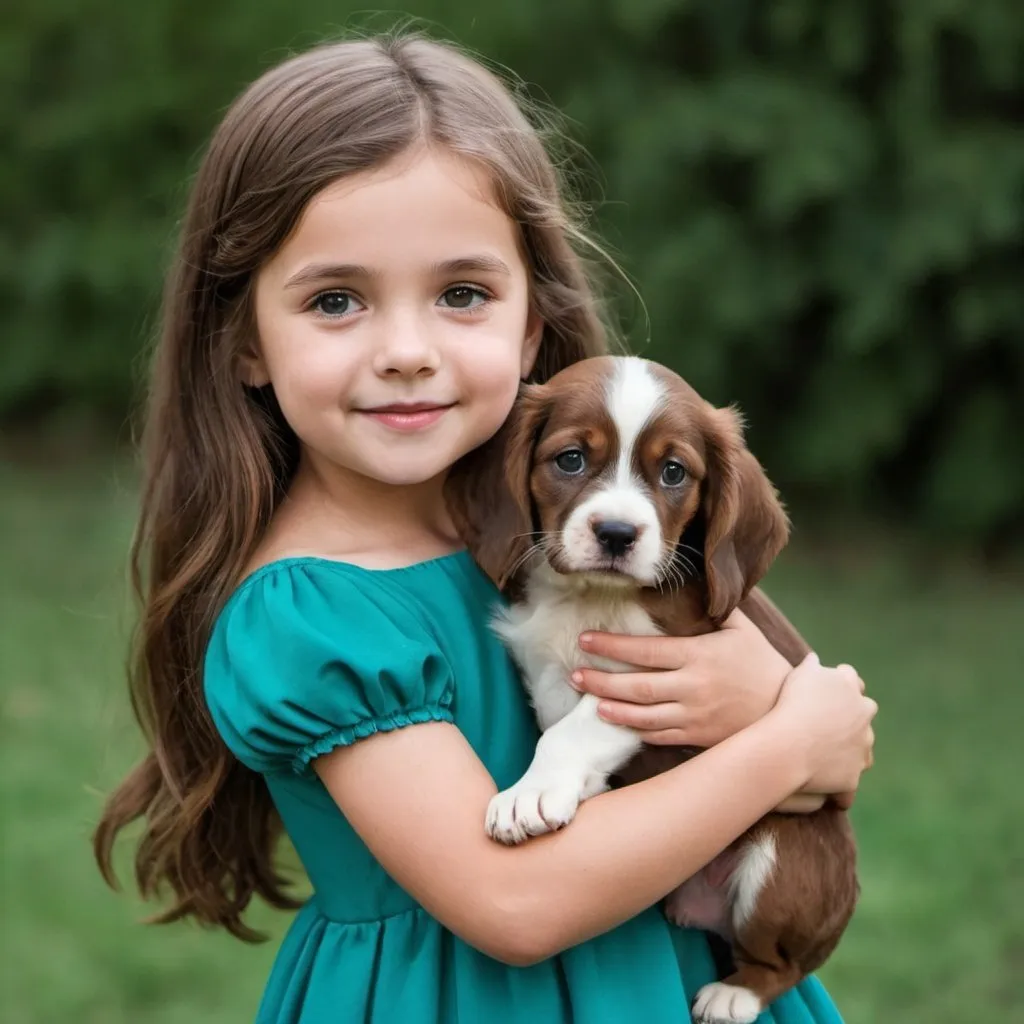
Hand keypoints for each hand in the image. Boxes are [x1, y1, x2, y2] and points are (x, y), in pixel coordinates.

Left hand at [573, 610, 790, 745]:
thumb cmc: (761, 663)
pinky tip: (617, 722)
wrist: (788, 711)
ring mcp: (695, 716)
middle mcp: (693, 687)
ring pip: (643, 716)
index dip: (612, 647)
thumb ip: (713, 605)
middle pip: (637, 685)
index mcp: (699, 655)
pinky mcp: (698, 738)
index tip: (585, 640)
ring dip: (612, 708)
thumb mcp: (740, 628)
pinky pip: (660, 736)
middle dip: (601, 680)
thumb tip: (693, 575)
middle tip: (575, 674)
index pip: (645, 650)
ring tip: (589, 699)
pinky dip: (636, 730)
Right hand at [770, 654, 875, 794]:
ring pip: (862, 752)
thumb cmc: (790, 704)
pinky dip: (838, 790)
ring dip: (848, 753)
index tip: (826, 694)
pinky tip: (825, 793)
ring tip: (824, 758)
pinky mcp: (852, 776)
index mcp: (852, 691)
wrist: (788, 743)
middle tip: (826, 724)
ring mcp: (861, 748)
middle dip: (851, 720)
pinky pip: (847, 787)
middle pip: (863, 716)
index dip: (840, 688)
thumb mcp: (800, 675)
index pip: (853, 683)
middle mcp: (863, 718)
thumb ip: (811, 667)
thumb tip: (816, 661)